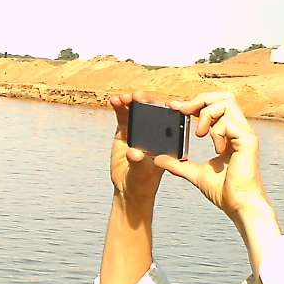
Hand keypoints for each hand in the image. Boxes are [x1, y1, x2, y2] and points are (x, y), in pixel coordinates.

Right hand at [108, 92, 164, 206]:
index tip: (162, 104)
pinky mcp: (124, 131)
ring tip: (124, 98)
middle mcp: (154, 132)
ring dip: (131, 102)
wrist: (128, 186)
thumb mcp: (143, 174)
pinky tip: (114, 101)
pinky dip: (119, 107)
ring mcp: (139, 130)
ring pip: (137, 111)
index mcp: (166, 140)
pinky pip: (122, 116)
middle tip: (139, 97)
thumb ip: (139, 163)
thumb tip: (134, 153)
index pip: (169, 121)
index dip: (166, 109)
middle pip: (152, 112)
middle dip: (146, 102)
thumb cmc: (142, 182)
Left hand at [154, 92, 271, 220]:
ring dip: (206, 114)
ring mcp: (245, 134)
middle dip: (201, 99)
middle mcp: (239, 130)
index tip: (174, 107)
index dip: (194, 103)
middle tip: (183, 111)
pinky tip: (216, 147)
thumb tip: (158, 159)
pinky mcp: (248, 140)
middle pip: (224, 96)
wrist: (239, 206)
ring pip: (227, 102)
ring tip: (198, 134)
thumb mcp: (195, 174)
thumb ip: (178, 164)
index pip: (215, 106)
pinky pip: (229, 121)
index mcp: (229, 135)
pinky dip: (216, 130)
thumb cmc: (224, 192)